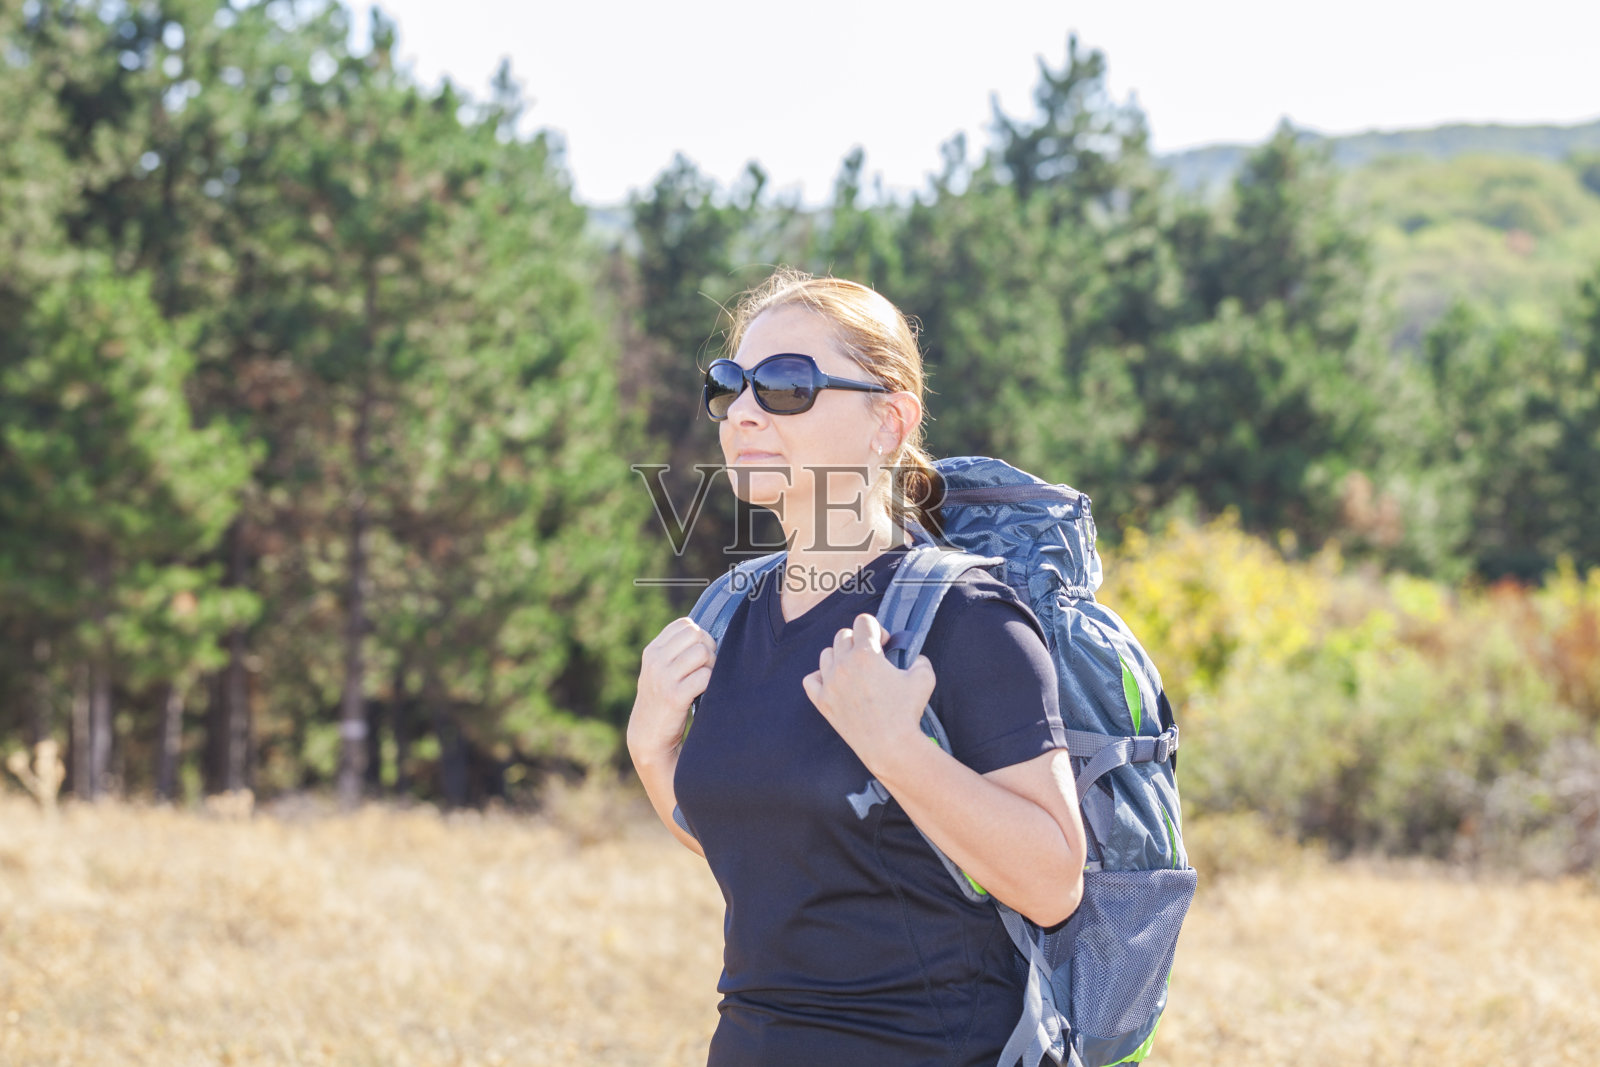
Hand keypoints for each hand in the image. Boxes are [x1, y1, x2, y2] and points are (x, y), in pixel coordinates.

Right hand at [627, 617, 715, 767]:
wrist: (648, 736)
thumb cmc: (661, 700)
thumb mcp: (659, 670)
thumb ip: (675, 651)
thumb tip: (706, 634)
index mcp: (652, 651)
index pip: (684, 624)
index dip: (700, 635)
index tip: (700, 653)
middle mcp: (656, 661)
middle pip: (696, 635)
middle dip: (709, 648)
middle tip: (706, 667)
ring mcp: (664, 678)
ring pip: (702, 653)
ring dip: (712, 666)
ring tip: (705, 680)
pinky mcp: (675, 697)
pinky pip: (705, 676)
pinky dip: (710, 683)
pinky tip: (704, 692)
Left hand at [801, 612, 935, 774]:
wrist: (890, 746)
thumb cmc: (907, 712)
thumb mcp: (925, 677)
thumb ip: (919, 659)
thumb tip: (914, 657)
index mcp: (865, 653)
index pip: (863, 621)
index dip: (876, 629)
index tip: (884, 644)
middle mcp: (843, 664)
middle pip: (843, 635)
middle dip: (858, 641)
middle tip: (871, 659)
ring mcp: (829, 683)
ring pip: (826, 654)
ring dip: (840, 656)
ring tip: (854, 671)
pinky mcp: (822, 701)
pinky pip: (811, 679)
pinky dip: (820, 677)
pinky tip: (835, 683)